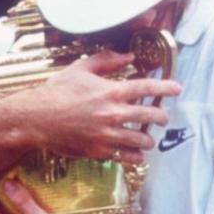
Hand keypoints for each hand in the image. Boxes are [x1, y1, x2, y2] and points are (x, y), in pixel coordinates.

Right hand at [3, 51, 180, 164]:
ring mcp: (107, 135)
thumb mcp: (80, 69)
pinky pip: (125, 157)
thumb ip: (107, 60)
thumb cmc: (57, 91)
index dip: (165, 88)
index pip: (147, 89)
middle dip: (162, 117)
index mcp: (111, 92)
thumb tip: (129, 56)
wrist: (36, 118)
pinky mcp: (99, 151)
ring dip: (149, 138)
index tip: (177, 89)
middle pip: (150, 116)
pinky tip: (138, 154)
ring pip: (141, 140)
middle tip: (163, 117)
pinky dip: (135, 156)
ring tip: (148, 137)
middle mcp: (113, 114)